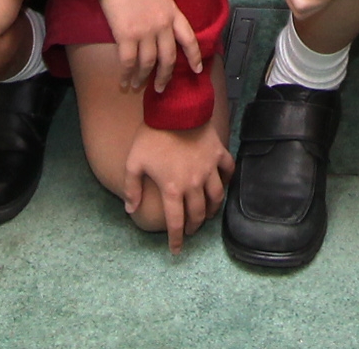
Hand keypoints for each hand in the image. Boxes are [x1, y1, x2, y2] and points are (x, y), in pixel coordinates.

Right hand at [97, 0, 207, 93]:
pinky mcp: (126, 35)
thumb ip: (161, 9)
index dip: (195, 56)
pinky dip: (126, 75)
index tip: (198, 70)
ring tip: (137, 86)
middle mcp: (163, 25)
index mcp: (173, 11)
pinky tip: (123, 82)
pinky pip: (128, 63)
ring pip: (148, 64)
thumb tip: (156, 26)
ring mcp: (145, 31)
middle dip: (165, 76)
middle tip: (160, 89)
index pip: (189, 38)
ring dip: (143, 78)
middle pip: (169, 58)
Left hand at [120, 123, 230, 251]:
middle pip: (198, 214)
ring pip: (216, 197)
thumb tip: (130, 210)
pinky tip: (221, 184)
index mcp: (172, 188)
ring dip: (212, 210)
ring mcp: (209, 169)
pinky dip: (227, 180)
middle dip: (194, 227)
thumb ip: (131, 188)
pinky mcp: (219, 154)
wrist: (175, 108)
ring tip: (207, 213)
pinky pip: (228, 171)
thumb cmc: (151, 135)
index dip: (176, 240)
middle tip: (190, 230)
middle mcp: (194, 183)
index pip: (176, 222)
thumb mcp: (133, 162)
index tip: (176, 250)